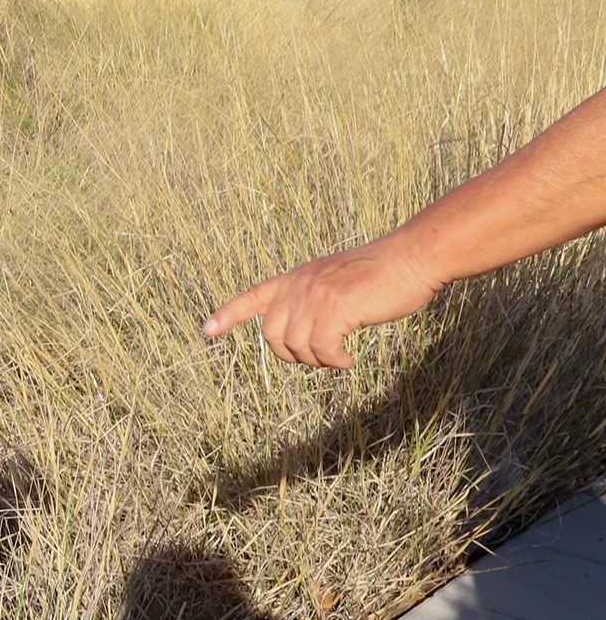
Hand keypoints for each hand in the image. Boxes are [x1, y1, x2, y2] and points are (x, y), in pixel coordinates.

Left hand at [202, 238, 443, 368]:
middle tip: (321, 357)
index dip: (228, 314)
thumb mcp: (335, 282)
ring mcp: (316, 295)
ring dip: (317, 361)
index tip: (206, 330)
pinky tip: (348, 359)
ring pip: (296, 347)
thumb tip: (297, 335)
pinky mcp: (336, 308)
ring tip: (338, 355)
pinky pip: (321, 350)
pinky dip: (333, 362)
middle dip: (291, 356)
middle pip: (271, 336)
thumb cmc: (381, 275)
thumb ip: (311, 300)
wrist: (413, 257)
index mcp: (296, 278)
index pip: (252, 297)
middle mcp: (299, 285)